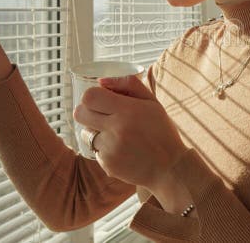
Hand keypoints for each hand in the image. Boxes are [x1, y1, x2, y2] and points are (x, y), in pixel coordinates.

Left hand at [73, 75, 187, 192]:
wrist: (170, 167)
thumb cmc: (162, 131)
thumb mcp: (152, 102)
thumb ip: (128, 85)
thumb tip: (101, 81)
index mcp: (128, 111)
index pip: (90, 96)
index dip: (93, 96)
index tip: (103, 100)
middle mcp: (116, 129)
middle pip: (79, 113)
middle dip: (87, 111)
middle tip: (102, 115)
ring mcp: (110, 149)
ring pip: (86, 133)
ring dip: (97, 131)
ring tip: (118, 135)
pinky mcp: (107, 164)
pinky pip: (95, 150)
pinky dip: (105, 148)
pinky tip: (123, 150)